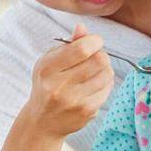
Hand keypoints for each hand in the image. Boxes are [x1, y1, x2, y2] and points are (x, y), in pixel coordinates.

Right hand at [26, 24, 114, 138]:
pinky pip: (108, 89)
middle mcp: (59, 86)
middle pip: (99, 60)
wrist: (42, 122)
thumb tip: (82, 27)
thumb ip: (68, 44)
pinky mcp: (87, 111)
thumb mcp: (50, 61)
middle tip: (96, 57)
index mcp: (48, 69)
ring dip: (105, 69)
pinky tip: (95, 85)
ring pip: (107, 74)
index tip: (94, 42)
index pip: (82, 49)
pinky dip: (106, 83)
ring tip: (95, 71)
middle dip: (102, 54)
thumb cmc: (47, 85)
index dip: (94, 41)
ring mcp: (74, 101)